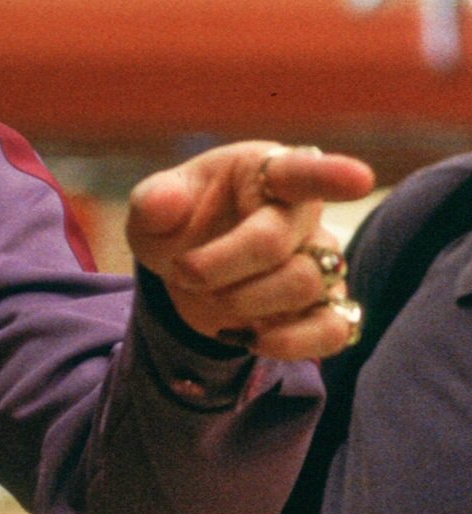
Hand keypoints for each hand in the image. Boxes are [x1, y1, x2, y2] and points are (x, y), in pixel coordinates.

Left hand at [128, 142, 374, 360]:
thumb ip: (153, 202)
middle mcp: (303, 214)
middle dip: (219, 266)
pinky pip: (333, 330)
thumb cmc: (179, 227)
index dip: (331, 176)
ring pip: (303, 285)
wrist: (188, 274)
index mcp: (267, 173)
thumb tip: (164, 202)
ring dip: (243, 302)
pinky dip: (291, 342)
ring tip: (212, 298)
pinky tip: (251, 338)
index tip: (359, 180)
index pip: (302, 170)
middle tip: (183, 272)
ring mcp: (320, 261)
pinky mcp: (325, 306)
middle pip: (278, 242)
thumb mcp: (152, 211)